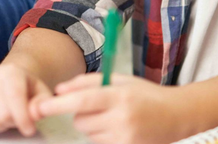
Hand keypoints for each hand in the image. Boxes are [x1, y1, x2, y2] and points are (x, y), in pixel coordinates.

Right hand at [0, 63, 51, 137]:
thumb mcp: (40, 92)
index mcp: (11, 72)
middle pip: (1, 114)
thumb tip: (35, 112)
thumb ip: (42, 103)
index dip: (23, 117)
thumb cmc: (25, 88)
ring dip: (0, 126)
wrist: (7, 78)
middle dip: (12, 122)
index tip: (29, 129)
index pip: (14, 96)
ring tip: (5, 116)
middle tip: (17, 118)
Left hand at [34, 73, 188, 143]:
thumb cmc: (145, 93)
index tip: (41, 106)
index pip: (83, 100)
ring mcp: (125, 139)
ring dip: (91, 126)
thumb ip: (87, 82)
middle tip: (98, 106)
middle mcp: (122, 119)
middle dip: (80, 113)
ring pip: (88, 134)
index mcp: (119, 96)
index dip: (59, 104)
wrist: (176, 115)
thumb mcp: (118, 79)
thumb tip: (59, 89)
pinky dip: (101, 137)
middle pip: (81, 120)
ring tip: (111, 116)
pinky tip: (117, 128)